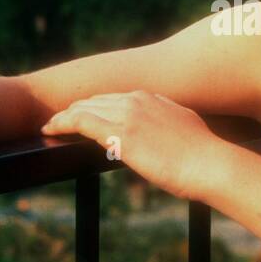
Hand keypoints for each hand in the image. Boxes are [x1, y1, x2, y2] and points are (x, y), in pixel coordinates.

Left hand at [41, 91, 221, 200]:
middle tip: (59, 121)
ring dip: (64, 117)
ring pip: (84, 108)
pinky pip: (81, 121)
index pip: (115, 98)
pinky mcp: (120, 133)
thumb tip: (164, 134)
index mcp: (154, 98)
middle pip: (96, 100)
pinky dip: (61, 123)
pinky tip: (50, 129)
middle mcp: (138, 100)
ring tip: (50, 126)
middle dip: (77, 109)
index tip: (84, 116)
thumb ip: (169, 124)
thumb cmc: (204, 156)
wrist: (210, 164)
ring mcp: (128, 114)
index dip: (95, 106)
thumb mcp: (186, 128)